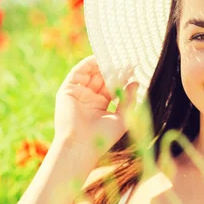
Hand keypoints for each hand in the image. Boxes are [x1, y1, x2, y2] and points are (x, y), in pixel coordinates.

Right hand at [53, 55, 138, 171]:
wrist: (81, 146)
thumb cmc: (102, 137)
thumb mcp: (122, 118)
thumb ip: (128, 100)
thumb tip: (136, 82)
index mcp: (101, 105)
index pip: (112, 86)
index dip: (121, 76)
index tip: (133, 67)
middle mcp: (88, 98)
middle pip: (101, 77)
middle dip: (112, 68)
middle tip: (124, 59)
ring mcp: (78, 93)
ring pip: (90, 73)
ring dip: (101, 64)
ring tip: (113, 57)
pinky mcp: (67, 90)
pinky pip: (77, 73)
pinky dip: (87, 64)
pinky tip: (98, 59)